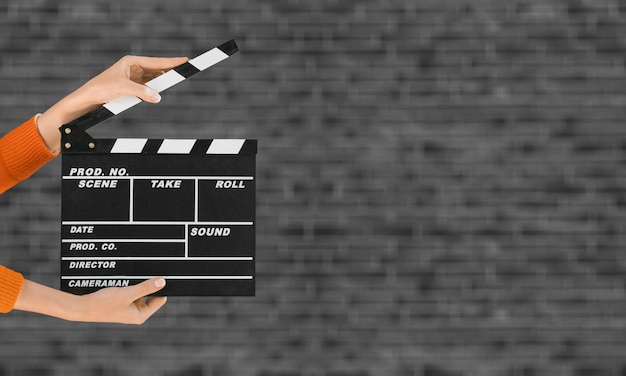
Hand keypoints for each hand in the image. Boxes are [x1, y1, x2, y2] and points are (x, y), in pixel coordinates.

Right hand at [14, 277, 167, 324]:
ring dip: (137, 283)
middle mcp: (135, 313)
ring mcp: (127, 307)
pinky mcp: (120, 302)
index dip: (161, 288)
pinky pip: (129, 290)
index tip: (163, 275)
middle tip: (146, 272)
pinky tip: (124, 278)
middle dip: (147, 284)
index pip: (160, 299)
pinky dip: (129, 284)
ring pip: (138, 291)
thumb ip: (146, 287)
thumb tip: (163, 282)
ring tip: (131, 276)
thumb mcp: (128, 293)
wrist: (82, 307)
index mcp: (140, 315)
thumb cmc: (104, 304)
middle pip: (149, 294)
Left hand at [36, 55, 187, 151]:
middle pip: (157, 68)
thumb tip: (157, 97)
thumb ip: (142, 92)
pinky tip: (163, 89)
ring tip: (177, 79)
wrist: (89, 99)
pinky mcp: (133, 87)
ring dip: (163, 80)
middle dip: (170, 69)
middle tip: (185, 69)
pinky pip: (149, 86)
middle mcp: (134, 67)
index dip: (172, 62)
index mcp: (131, 62)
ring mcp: (134, 77)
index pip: (156, 62)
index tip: (185, 61)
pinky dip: (156, 88)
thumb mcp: (123, 89)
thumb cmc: (100, 88)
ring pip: (154, 78)